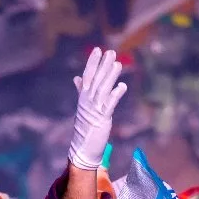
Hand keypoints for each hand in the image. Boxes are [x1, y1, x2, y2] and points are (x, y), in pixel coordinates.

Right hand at [68, 47, 126, 170]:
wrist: (82, 148)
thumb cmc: (85, 126)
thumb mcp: (83, 106)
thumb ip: (81, 90)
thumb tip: (77, 77)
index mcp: (83, 97)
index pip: (87, 76)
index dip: (92, 63)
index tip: (97, 50)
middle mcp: (87, 101)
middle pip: (96, 80)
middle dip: (103, 66)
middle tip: (111, 52)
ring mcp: (94, 109)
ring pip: (103, 89)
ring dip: (110, 76)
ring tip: (118, 64)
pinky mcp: (102, 119)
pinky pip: (109, 105)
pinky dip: (115, 95)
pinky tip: (122, 86)